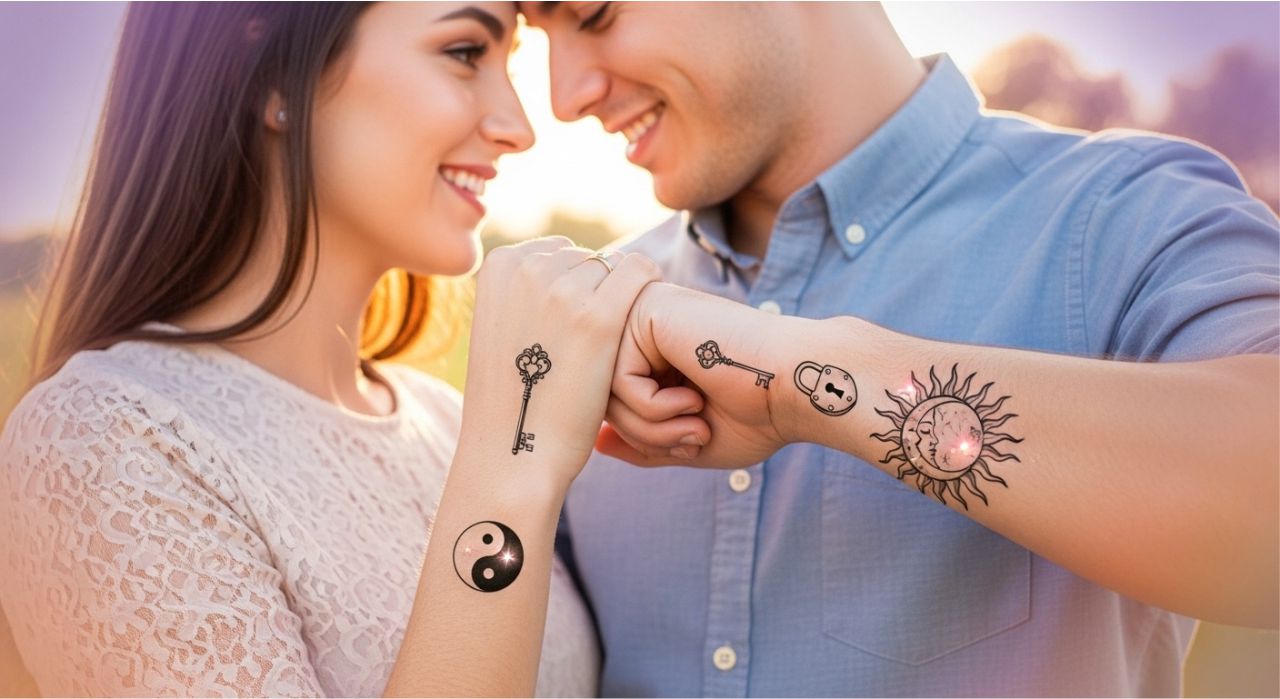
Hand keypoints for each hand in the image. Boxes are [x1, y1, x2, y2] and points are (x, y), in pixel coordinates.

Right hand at [460, 238, 660, 488]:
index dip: (574, 290)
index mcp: (500, 265)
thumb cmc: (515, 399)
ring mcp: (562, 290)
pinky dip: (649, 293)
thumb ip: (527, 292)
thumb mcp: (502, 330)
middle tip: (598, 344)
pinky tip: (649, 326)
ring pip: (614, 267)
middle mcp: (528, 268)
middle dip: (598, 294)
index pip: (558, 252)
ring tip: (616, 347)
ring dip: (623, 300)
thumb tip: (567, 263)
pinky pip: (641, 272)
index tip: (577, 327)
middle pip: (586, 259)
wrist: (515, 453)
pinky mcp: (599, 317)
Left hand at [598, 282, 808, 468]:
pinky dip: (654, 408)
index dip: (645, 437)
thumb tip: (595, 442)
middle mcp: (643, 324)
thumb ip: (641, 439)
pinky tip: (693, 399)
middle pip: (599, 395)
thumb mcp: (689, 437)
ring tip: (695, 423)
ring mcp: (642, 313)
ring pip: (603, 390)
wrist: (799, 386)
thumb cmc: (757, 414)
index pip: (610, 401)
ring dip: (650, 427)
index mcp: (656, 347)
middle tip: (691, 439)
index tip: (689, 444)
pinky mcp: (645, 312)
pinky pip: (618, 380)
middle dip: (643, 436)